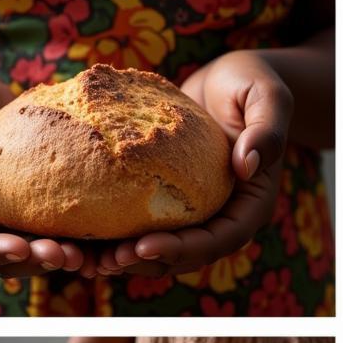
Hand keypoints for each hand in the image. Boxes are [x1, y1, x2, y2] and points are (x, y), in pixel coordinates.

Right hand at [0, 62, 84, 276]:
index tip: (18, 246)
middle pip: (2, 259)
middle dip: (34, 261)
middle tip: (65, 254)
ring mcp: (9, 213)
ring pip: (35, 250)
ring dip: (62, 257)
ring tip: (92, 254)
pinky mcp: (38, 200)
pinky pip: (60, 224)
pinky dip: (83, 235)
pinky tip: (111, 234)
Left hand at [101, 50, 292, 276]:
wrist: (224, 80)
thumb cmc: (249, 83)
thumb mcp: (267, 96)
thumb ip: (267, 129)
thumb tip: (249, 165)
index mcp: (248, 204)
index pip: (218, 239)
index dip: (181, 248)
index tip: (144, 246)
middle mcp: (218, 217)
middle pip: (182, 255)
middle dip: (143, 262)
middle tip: (105, 260)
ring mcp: (189, 212)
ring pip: (155, 248)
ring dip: (120, 258)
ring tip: (84, 259)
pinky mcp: (162, 201)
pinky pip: (135, 224)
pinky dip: (109, 234)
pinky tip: (75, 236)